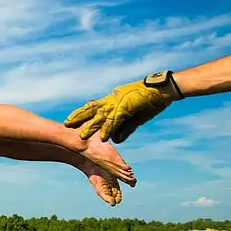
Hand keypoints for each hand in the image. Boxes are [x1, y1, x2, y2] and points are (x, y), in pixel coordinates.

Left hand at [64, 79, 178, 142]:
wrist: (163, 90)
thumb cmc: (151, 100)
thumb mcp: (136, 117)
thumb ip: (124, 128)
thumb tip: (115, 140)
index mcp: (113, 99)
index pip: (93, 106)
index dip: (81, 113)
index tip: (70, 119)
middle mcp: (113, 100)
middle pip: (92, 109)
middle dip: (79, 118)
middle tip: (66, 125)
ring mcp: (119, 103)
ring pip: (101, 116)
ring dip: (91, 127)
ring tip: (81, 136)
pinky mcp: (127, 107)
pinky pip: (116, 120)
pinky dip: (109, 129)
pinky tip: (102, 137)